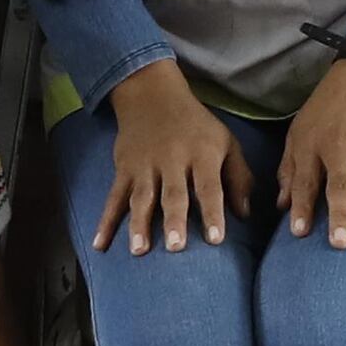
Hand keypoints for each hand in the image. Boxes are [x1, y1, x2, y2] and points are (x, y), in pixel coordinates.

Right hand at [90, 62, 245, 254]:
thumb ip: (239, 177)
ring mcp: (145, 165)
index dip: (212, 213)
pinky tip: (100, 244)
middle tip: (175, 248)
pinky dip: (105, 221)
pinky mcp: (124, 169)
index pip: (209, 187)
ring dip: (139, 223)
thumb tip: (245, 214)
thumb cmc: (197, 127)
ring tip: (138, 249)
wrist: (153, 95)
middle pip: (174, 194)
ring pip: (142, 197)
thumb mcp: (226, 142)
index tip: (215, 240)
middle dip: (174, 221)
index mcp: (202, 155)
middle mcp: (172, 160)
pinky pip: (114, 197)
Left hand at [277, 58, 345, 248]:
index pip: (305, 181)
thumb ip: (290, 169)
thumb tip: (283, 206)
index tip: (298, 234)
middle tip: (340, 244)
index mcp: (312, 145)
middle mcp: (339, 147)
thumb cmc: (327, 107)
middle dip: (340, 214)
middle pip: (340, 185)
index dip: (302, 206)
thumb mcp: (300, 131)